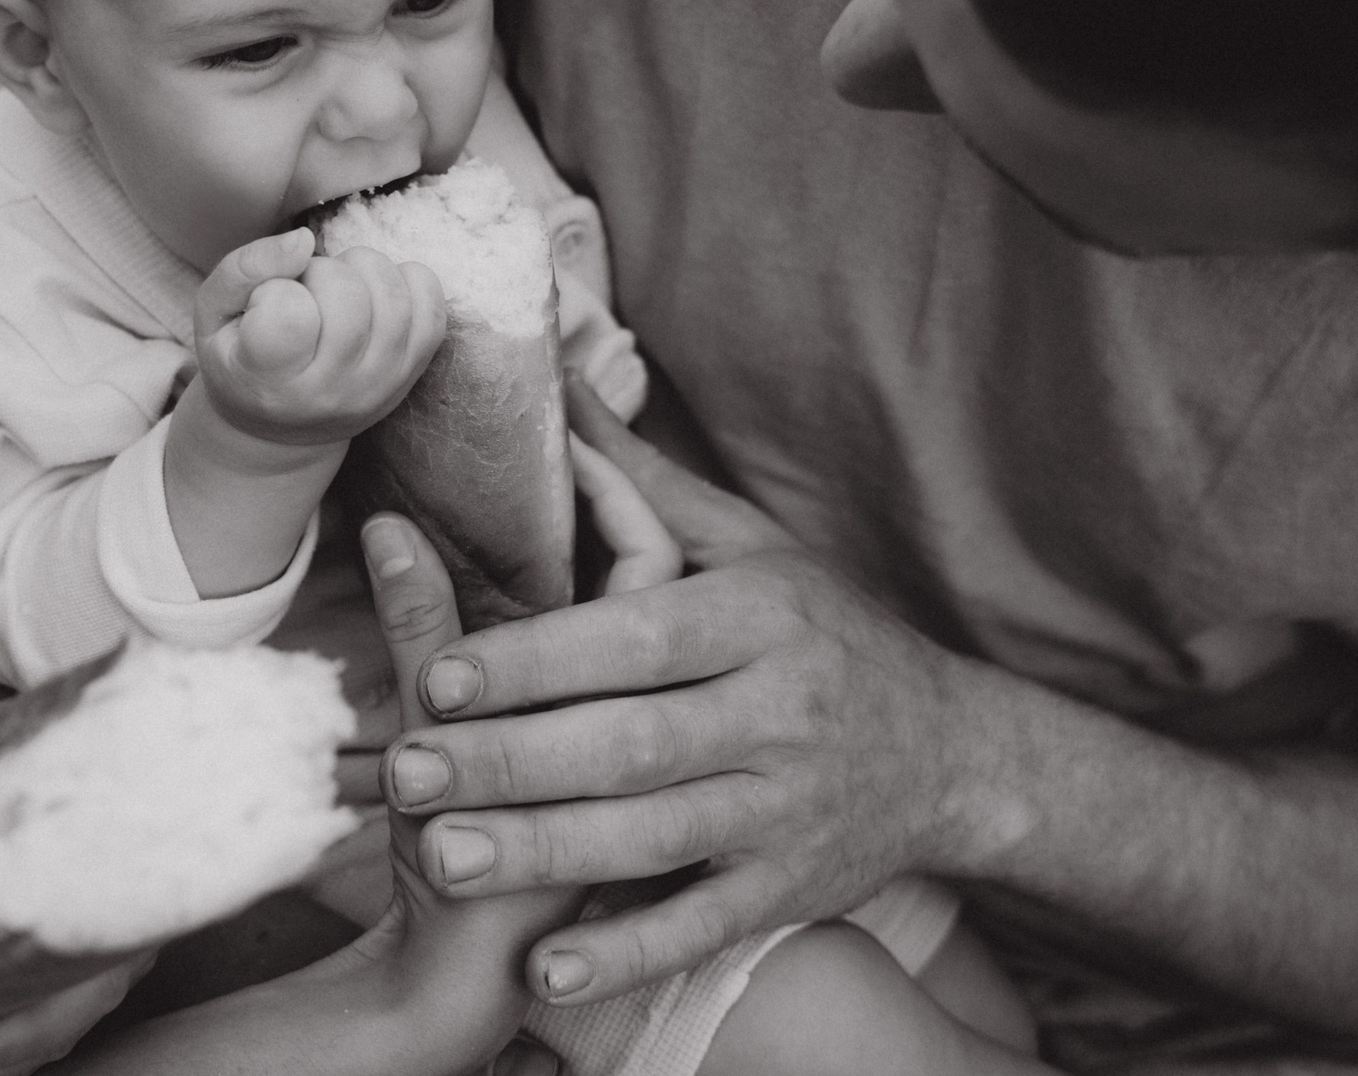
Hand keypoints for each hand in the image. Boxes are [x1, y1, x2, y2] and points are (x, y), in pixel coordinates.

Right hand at [191, 229, 446, 447]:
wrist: (281, 428)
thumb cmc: (240, 359)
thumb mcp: (213, 315)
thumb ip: (243, 269)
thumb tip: (304, 240)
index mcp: (269, 383)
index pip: (289, 313)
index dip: (274, 290)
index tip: (265, 308)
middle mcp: (332, 392)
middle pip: (348, 294)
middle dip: (321, 273)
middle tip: (303, 295)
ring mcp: (381, 385)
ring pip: (392, 293)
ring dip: (361, 272)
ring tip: (336, 295)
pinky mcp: (414, 370)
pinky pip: (430, 301)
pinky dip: (404, 280)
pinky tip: (373, 296)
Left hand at [379, 383, 988, 1008]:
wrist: (952, 754)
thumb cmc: (818, 629)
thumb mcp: (745, 542)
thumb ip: (638, 480)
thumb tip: (551, 385)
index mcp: (760, 617)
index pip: (635, 639)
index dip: (536, 659)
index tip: (440, 675)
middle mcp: (780, 713)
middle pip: (632, 744)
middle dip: (513, 762)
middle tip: (406, 770)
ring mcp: (787, 810)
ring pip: (655, 838)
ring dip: (544, 855)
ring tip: (438, 859)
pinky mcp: (790, 890)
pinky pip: (701, 927)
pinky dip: (626, 955)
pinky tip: (546, 973)